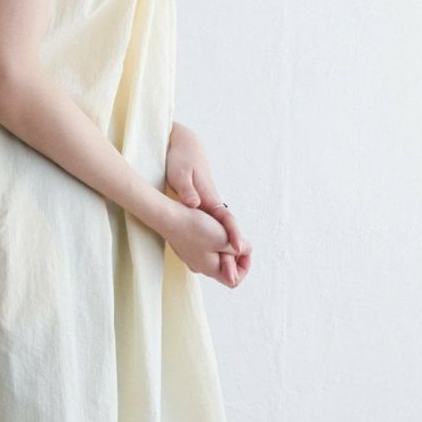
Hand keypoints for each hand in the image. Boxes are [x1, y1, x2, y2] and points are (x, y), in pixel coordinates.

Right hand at [162, 202, 247, 285]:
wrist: (168, 217)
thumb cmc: (195, 228)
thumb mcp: (225, 238)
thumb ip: (241, 248)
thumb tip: (247, 251)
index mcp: (211, 270)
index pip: (235, 280)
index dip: (244, 265)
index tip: (243, 249)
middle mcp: (201, 268)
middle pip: (226, 267)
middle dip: (234, 252)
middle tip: (231, 236)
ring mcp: (193, 259)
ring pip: (216, 256)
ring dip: (224, 244)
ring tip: (221, 230)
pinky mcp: (187, 249)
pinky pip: (206, 249)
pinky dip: (213, 240)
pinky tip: (210, 227)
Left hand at [163, 121, 251, 286]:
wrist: (185, 146)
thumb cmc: (181, 157)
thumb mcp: (180, 172)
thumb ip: (187, 189)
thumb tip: (194, 203)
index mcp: (210, 197)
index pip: (227, 219)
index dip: (235, 234)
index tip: (240, 248)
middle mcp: (212, 205)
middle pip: (228, 232)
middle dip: (234, 253)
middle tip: (234, 275)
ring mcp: (208, 208)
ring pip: (220, 234)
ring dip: (226, 253)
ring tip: (227, 275)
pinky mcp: (201, 210)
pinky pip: (210, 231)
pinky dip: (214, 245)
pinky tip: (210, 260)